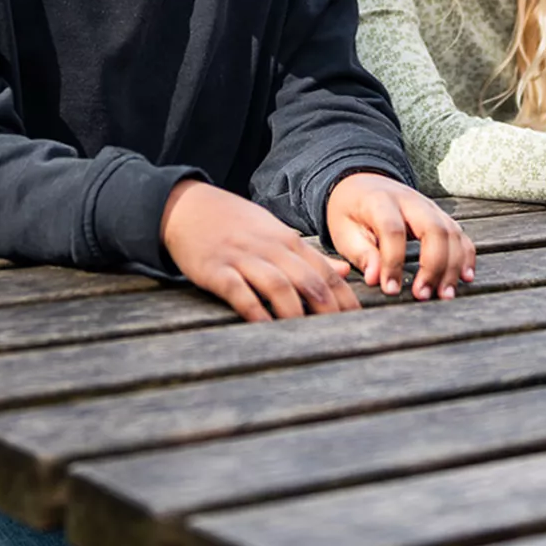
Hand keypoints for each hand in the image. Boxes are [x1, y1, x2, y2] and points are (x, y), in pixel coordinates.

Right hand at [160, 181, 358, 322]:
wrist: (188, 207)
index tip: (357, 323)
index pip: (324, 272)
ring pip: (278, 285)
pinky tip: (264, 328)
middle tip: (341, 337)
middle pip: (308, 280)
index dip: (344, 299)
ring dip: (295, 312)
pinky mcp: (216, 269)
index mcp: (288, 241)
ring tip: (307, 338)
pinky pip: (239, 291)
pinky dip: (254, 310)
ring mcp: (243, 258)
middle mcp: (270, 248)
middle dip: (328, 310)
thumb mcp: (275, 232)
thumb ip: (309, 255)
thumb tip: (345, 272)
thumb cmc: (236, 225)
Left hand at [325, 173, 475, 301]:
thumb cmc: (351, 213)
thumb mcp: (344, 231)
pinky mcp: (440, 216)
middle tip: (423, 295)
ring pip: (451, 232)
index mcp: (380, 201)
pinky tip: (465, 278)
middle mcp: (411, 201)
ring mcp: (430, 207)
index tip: (390, 290)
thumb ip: (361, 253)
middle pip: (434, 229)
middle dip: (433, 265)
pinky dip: (466, 256)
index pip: (393, 230)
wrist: (363, 184)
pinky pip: (460, 234)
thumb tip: (375, 278)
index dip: (393, 262)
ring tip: (445, 294)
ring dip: (452, 265)